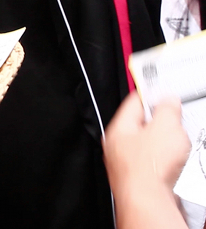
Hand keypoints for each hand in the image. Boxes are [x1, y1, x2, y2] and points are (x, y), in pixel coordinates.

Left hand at [103, 93, 189, 228]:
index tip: (163, 91)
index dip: (151, 94)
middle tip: (175, 120)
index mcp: (118, 129)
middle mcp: (117, 147)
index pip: (133, 102)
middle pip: (141, 124)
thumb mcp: (165, 127)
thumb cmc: (149, 168)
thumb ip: (167, 109)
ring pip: (149, 145)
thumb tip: (168, 100)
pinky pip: (154, 163)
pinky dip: (166, 160)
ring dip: (165, 142)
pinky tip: (174, 163)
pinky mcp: (138, 180)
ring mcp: (126, 165)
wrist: (149, 201)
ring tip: (176, 145)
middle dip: (161, 121)